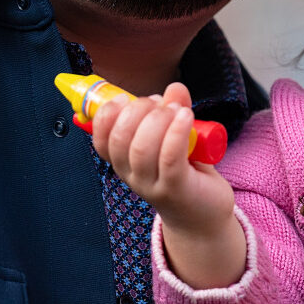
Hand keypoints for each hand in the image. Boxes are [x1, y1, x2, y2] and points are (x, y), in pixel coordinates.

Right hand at [91, 86, 243, 286]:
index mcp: (125, 162)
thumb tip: (174, 87)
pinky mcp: (176, 189)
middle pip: (120, 141)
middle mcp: (133, 175)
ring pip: (142, 149)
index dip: (105, 116)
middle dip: (137, 112)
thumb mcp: (176, 139)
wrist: (203, 216)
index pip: (101, 141)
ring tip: (178, 110)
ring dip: (159, 120)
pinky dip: (176, 132)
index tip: (122, 98)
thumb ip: (173, 111)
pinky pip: (170, 158)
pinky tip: (186, 116)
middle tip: (160, 104)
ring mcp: (153, 184)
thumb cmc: (186, 173)